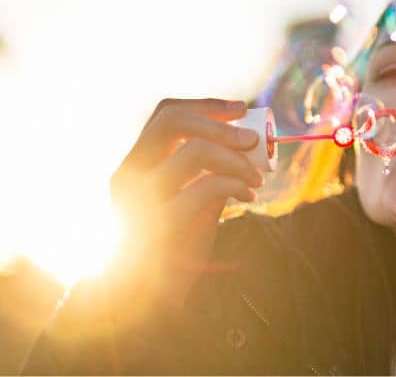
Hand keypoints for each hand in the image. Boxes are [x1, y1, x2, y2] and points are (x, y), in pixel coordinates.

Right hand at [109, 98, 262, 307]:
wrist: (148, 302)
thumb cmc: (173, 247)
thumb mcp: (190, 200)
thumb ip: (208, 172)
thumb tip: (247, 141)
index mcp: (133, 166)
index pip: (165, 114)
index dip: (206, 106)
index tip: (242, 108)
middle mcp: (129, 176)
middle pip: (172, 121)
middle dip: (221, 123)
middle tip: (254, 139)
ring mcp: (140, 200)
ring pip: (196, 151)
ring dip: (237, 160)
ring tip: (255, 178)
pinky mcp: (160, 224)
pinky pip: (208, 186)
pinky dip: (236, 185)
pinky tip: (247, 197)